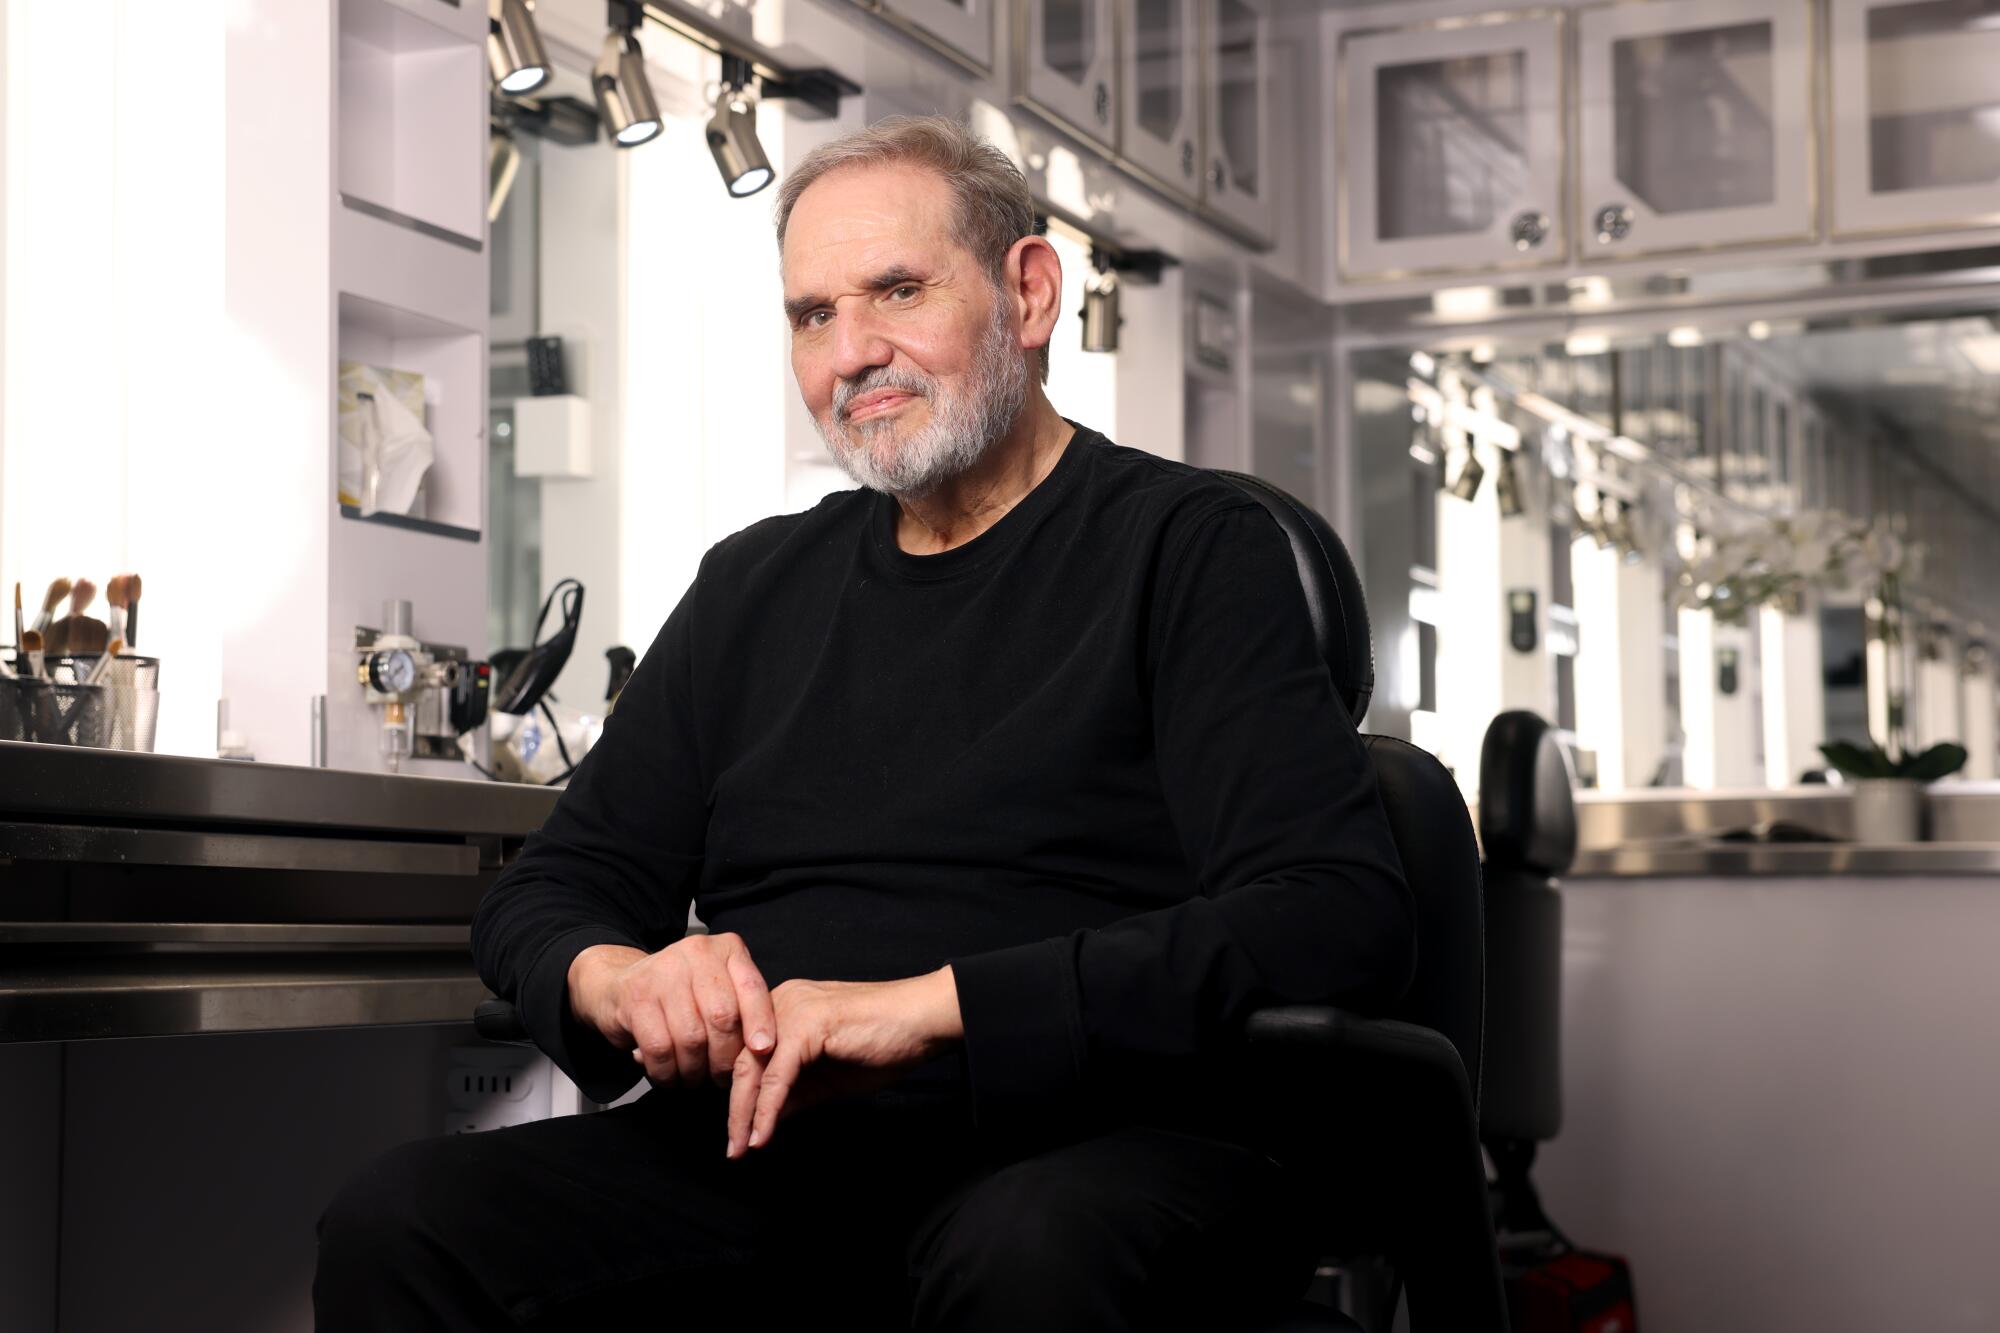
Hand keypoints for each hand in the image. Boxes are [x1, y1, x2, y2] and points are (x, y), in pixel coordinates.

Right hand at [567, 934, 776, 1087]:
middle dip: (725, 1058)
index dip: (761, 1022)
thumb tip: (765, 1051)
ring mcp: (664, 972)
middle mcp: (697, 952)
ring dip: (695, 1071)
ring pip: (692, 1038)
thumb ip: (743, 1008)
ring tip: (694, 1079)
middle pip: (723, 1018)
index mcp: (726, 949)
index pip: (752, 988)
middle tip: (721, 1078)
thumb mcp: (717, 987)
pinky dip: (667, 1072)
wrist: (619, 983)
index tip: (764, 1051)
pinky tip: (669, 1076)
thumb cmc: (681, 994)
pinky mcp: (636, 997)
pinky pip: (660, 1048)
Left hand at [725, 967, 961, 1158]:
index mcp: (785, 1008)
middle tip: (733, 1148)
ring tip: (742, 1148)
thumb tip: (763, 1120)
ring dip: (745, 1115)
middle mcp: (781, 1002)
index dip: (740, 1097)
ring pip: (754, 1069)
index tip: (738, 1133)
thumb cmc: (886, 1043)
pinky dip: (767, 1109)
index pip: (749, 1057)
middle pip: (744, 1063)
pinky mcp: (805, 1024)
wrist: (924, 1021)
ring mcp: (792, 1010)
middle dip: (736, 1110)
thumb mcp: (829, 1078)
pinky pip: (777, 1076)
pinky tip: (763, 1135)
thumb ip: (795, 1093)